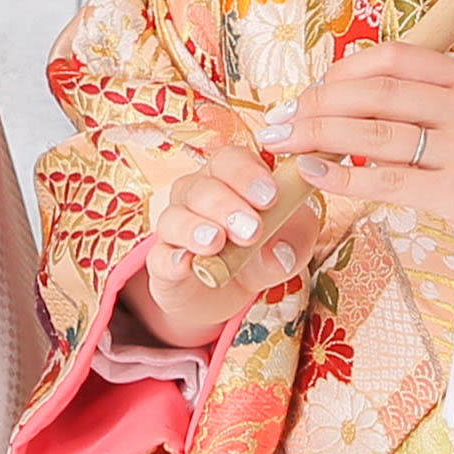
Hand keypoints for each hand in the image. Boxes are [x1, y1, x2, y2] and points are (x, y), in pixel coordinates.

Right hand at [110, 126, 312, 348]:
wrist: (229, 292)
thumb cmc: (262, 253)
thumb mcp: (291, 246)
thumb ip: (294, 243)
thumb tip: (281, 253)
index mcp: (230, 179)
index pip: (231, 160)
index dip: (248, 175)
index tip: (270, 196)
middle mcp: (195, 196)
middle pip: (203, 187)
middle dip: (227, 206)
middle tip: (252, 229)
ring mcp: (174, 229)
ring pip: (175, 217)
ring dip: (195, 228)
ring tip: (216, 242)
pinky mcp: (161, 264)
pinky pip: (159, 258)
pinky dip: (170, 260)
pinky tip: (184, 264)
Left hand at [270, 41, 453, 300]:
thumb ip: (435, 110)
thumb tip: (356, 107)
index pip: (395, 58)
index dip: (343, 72)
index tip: (310, 92)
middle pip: (378, 92)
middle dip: (319, 104)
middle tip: (281, 120)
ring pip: (377, 133)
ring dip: (321, 136)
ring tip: (286, 143)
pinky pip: (389, 180)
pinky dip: (344, 177)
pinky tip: (316, 176)